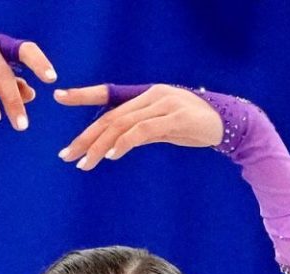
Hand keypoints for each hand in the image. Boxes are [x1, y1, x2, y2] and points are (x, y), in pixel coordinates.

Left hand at [53, 83, 224, 169]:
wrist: (230, 124)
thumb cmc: (195, 126)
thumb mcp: (163, 127)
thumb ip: (140, 131)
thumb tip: (114, 145)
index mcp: (146, 95)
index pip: (109, 94)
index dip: (83, 95)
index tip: (59, 97)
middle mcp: (152, 95)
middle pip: (110, 117)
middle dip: (85, 137)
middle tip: (66, 155)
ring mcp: (164, 105)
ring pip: (122, 125)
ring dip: (100, 146)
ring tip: (84, 163)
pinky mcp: (176, 118)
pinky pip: (142, 131)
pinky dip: (124, 143)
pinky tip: (112, 156)